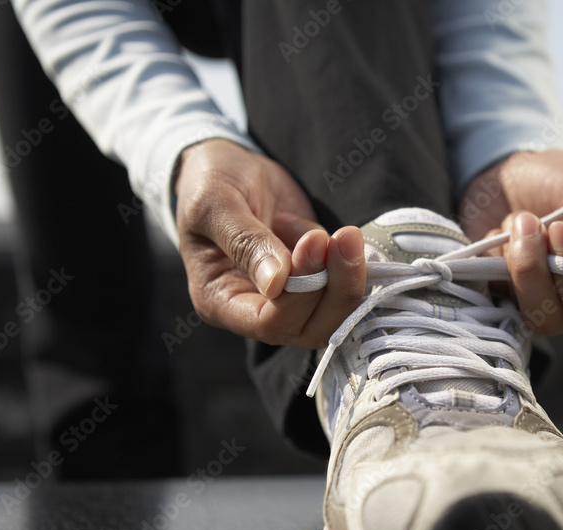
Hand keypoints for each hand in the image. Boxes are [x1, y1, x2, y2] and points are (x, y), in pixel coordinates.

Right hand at [174, 139, 365, 347]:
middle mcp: (255, 308)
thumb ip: (245, 241)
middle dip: (335, 288)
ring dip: (348, 276)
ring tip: (345, 235)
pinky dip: (351, 267)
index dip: (300, 293)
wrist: (233, 167)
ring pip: (334, 315)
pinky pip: (345, 290)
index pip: (268, 323)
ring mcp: (290, 298)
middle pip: (309, 328)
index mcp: (220, 300)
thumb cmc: (211, 183)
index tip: (314, 242)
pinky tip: (338, 236)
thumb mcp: (216, 203)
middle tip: (344, 238)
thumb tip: (275, 282)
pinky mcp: (316, 280)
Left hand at [459, 149, 562, 334]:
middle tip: (528, 221)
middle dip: (533, 271)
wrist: (511, 168)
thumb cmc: (562, 179)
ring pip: (515, 309)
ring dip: (512, 262)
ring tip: (517, 220)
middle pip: (548, 322)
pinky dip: (489, 258)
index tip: (561, 229)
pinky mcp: (492, 287)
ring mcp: (524, 297)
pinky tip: (499, 232)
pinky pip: (485, 289)